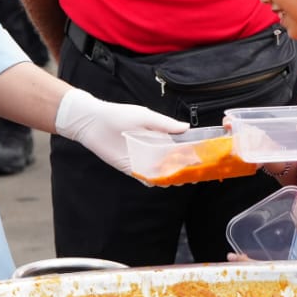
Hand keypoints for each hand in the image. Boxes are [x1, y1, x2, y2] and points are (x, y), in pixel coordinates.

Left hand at [53, 88, 187, 174]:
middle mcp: (152, 150)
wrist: (93, 122)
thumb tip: (187, 127)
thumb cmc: (120, 115)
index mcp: (158, 137)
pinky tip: (161, 181)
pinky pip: (144, 177)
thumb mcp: (145, 117)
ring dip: (171, 177)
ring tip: (181, 179)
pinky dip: (153, 181)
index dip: (190, 155)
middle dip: (184, 170)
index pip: (179, 148)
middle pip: (173, 164)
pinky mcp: (130, 168)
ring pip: (161, 173)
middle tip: (195, 175)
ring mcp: (142, 160)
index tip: (203, 160)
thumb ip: (165, 124)